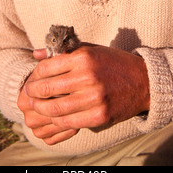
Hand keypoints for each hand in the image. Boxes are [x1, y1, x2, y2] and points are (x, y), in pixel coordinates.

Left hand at [24, 45, 149, 135]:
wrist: (143, 81)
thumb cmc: (113, 62)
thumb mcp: (89, 49)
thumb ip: (62, 52)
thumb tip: (35, 54)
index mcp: (83, 57)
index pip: (46, 68)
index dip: (34, 75)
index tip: (31, 79)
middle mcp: (88, 77)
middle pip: (47, 89)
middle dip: (32, 93)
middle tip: (28, 94)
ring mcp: (94, 98)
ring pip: (55, 108)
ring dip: (41, 109)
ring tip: (37, 106)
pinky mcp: (99, 115)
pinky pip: (70, 122)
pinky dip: (57, 120)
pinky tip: (53, 116)